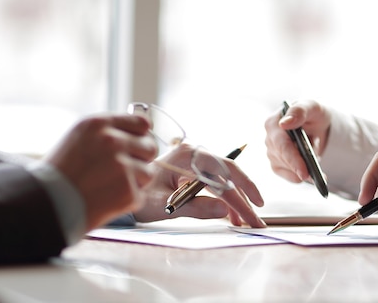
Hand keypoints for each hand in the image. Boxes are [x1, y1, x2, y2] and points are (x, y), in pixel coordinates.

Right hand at [44, 114, 157, 230]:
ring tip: (110, 187)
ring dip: (136, 182)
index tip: (137, 145)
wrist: (43, 205)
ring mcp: (121, 166)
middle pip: (150, 147)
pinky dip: (127, 201)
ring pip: (148, 172)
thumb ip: (109, 132)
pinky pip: (140, 195)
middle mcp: (112, 141)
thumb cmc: (60, 173)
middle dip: (142, 159)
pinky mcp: (127, 191)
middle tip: (124, 170)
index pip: (141, 122)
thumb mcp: (79, 138)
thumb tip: (144, 129)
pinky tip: (107, 200)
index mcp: (98, 124)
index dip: (142, 136)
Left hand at [133, 144, 266, 227]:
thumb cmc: (138, 194)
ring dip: (235, 201)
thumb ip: (195, 207)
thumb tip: (224, 210)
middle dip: (244, 199)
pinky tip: (229, 215)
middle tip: (256, 221)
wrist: (121, 188)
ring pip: (224, 181)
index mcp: (189, 156)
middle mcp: (195, 154)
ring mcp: (195, 162)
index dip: (242, 192)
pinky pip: (215, 184)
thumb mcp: (164, 204)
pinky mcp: (193, 172)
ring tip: (242, 223)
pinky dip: (223, 199)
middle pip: (229, 175)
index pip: (224, 173)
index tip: (253, 211)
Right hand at [264, 99, 330, 183]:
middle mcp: (269, 139)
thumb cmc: (313, 113)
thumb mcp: (312, 106)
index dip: (293, 159)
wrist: (318, 124)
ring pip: (288, 170)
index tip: (304, 172)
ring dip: (305, 167)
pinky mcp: (278, 165)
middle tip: (320, 174)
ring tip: (316, 155)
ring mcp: (272, 153)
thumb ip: (299, 111)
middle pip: (284, 160)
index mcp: (273, 123)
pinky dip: (302, 176)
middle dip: (303, 166)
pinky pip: (289, 176)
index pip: (281, 145)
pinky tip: (312, 171)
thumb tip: (284, 123)